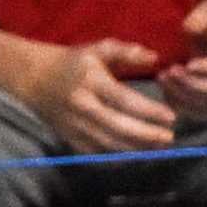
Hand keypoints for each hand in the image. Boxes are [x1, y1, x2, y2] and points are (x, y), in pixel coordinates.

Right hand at [24, 36, 178, 154]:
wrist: (35, 78)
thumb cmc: (74, 62)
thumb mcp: (99, 49)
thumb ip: (127, 52)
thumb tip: (154, 58)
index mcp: (92, 82)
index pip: (124, 100)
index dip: (148, 111)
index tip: (171, 117)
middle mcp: (82, 107)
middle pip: (117, 127)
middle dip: (145, 136)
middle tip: (169, 138)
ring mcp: (74, 126)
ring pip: (106, 144)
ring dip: (134, 149)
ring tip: (158, 147)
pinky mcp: (68, 138)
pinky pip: (93, 153)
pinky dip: (115, 157)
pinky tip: (135, 155)